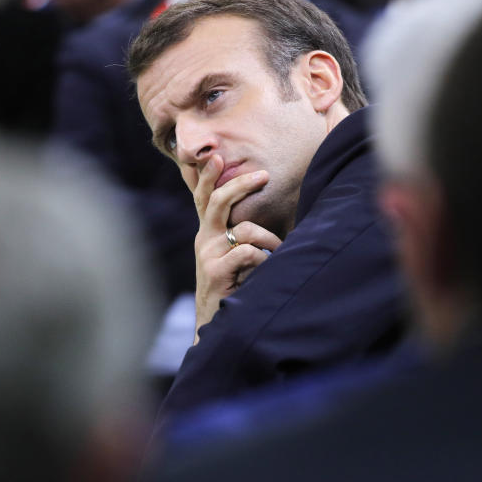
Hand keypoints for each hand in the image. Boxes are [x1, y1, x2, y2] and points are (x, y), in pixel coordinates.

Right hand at [192, 154, 281, 342]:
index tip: (217, 156)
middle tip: (263, 175)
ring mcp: (208, 255)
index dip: (207, 176)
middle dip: (240, 184)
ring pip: (244, 229)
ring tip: (278, 251)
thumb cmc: (233, 287)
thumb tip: (267, 215)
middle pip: (217, 200)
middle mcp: (204, 240)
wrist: (216, 325)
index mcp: (207, 233)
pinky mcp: (217, 272)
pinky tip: (267, 270)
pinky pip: (249, 253)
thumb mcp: (233, 256)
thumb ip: (241, 235)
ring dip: (269, 239)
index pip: (203, 197)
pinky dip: (265, 260)